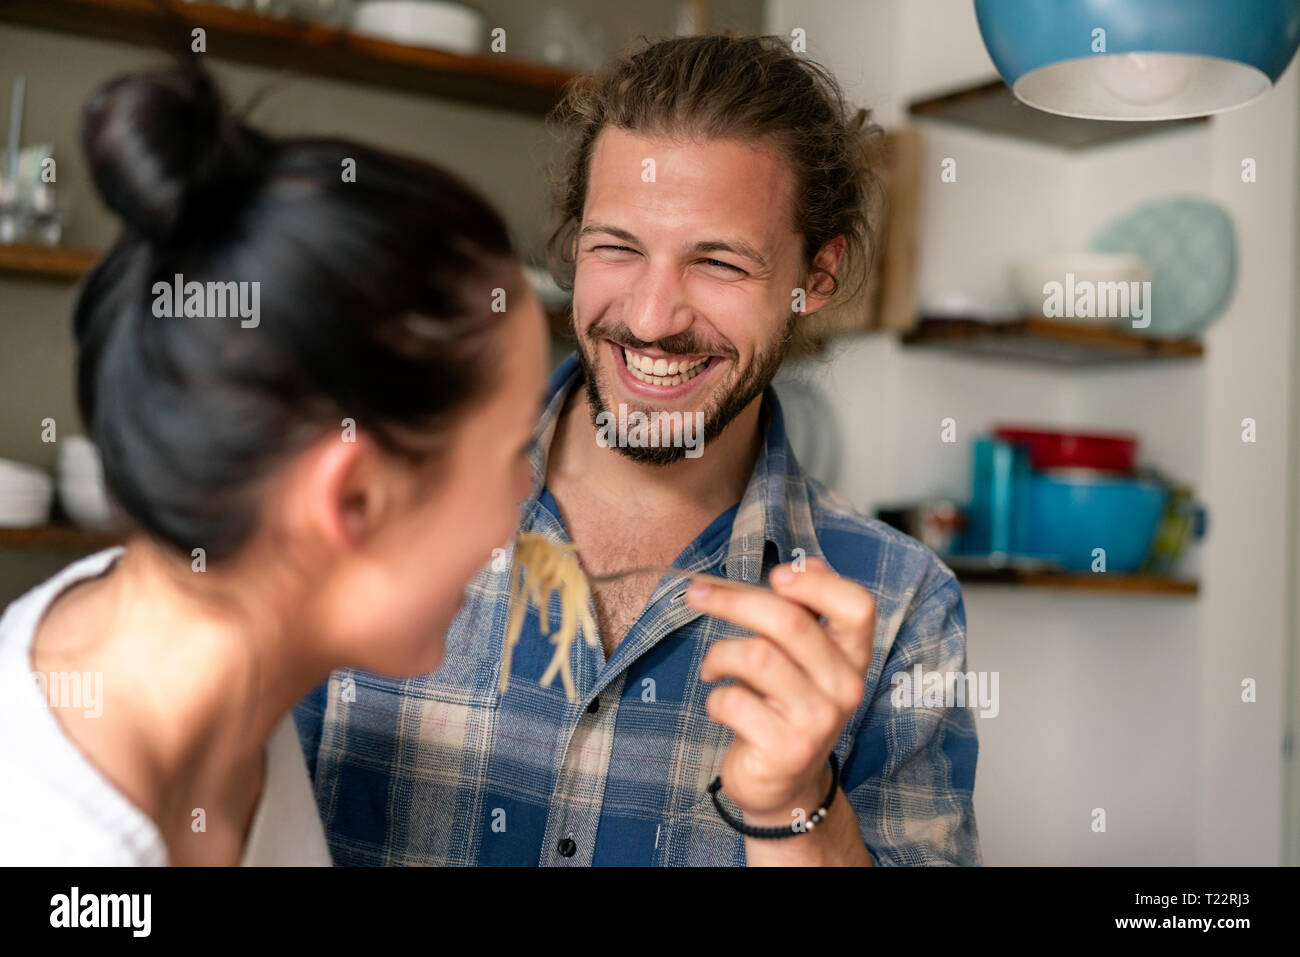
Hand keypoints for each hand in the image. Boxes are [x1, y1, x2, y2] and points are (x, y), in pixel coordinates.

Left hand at [688, 557, 874, 826]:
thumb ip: (804, 616)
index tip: (776, 575)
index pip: (857, 607)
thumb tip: (799, 566)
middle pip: (790, 622)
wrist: (785, 786)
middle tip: (698, 595)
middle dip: (734, 601)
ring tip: (712, 668)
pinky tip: (721, 705)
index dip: (817, 583)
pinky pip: (733, 700)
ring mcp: (818, 720)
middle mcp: (845, 687)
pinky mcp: (787, 748)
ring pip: (755, 656)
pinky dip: (715, 697)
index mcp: (851, 657)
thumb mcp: (803, 662)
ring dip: (718, 655)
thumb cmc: (785, 707)